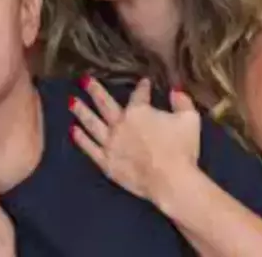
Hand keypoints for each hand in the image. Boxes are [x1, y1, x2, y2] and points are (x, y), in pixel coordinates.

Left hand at [70, 77, 201, 203]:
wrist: (172, 181)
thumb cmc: (182, 149)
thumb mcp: (190, 119)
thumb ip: (182, 101)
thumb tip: (175, 89)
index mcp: (139, 112)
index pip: (139, 95)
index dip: (142, 87)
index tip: (143, 82)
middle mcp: (120, 124)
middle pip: (104, 103)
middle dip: (94, 89)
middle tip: (83, 79)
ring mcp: (111, 144)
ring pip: (91, 123)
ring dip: (81, 111)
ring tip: (71, 101)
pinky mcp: (107, 162)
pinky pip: (90, 148)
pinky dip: (80, 138)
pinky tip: (73, 130)